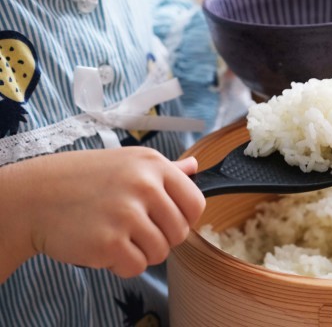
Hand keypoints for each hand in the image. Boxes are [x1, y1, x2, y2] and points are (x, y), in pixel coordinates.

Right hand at [0, 148, 204, 281]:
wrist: (36, 196)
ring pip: (161, 253)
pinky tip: (103, 245)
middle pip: (180, 232)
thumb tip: (195, 167)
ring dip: (140, 252)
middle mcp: (144, 186)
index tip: (166, 220)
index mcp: (154, 165)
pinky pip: (137, 267)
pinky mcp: (109, 243)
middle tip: (133, 228)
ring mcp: (126, 214)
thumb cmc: (85, 179)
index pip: (196, 204)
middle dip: (161, 238)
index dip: (184, 218)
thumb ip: (166, 169)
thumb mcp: (128, 162)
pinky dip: (122, 264)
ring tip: (116, 235)